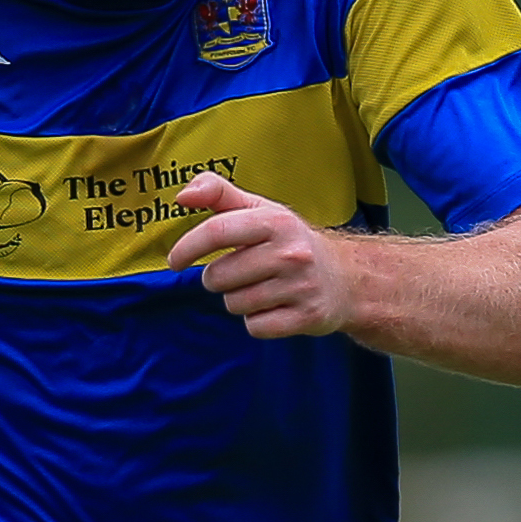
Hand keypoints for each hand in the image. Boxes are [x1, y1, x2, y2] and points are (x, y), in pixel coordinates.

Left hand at [163, 171, 353, 337]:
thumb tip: (183, 195)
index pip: (217, 231)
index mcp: (275, 222)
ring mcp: (301, 286)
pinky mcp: (307, 316)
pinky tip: (275, 307)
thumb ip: (219, 194)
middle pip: (218, 277)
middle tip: (241, 272)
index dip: (187, 247)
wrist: (345, 277)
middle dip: (218, 278)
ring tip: (262, 288)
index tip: (175, 260)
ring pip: (234, 304)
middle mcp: (290, 253)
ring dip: (238, 300)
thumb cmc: (288, 241)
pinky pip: (255, 327)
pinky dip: (257, 321)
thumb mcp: (259, 210)